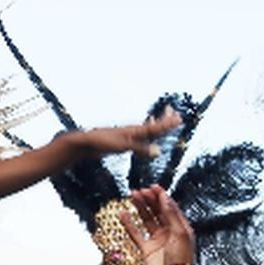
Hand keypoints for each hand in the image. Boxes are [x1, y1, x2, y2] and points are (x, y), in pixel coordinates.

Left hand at [68, 109, 182, 157]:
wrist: (84, 143)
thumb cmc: (101, 142)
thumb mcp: (122, 146)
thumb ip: (140, 149)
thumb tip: (158, 151)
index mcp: (134, 131)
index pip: (155, 127)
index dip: (167, 124)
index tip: (179, 118)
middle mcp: (131, 131)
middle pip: (152, 126)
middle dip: (164, 121)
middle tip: (175, 113)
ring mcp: (125, 136)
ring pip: (145, 130)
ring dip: (156, 125)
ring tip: (164, 119)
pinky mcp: (119, 141)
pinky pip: (137, 137)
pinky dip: (145, 134)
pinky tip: (144, 135)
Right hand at [122, 185, 195, 264]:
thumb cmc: (182, 260)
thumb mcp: (180, 233)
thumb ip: (172, 215)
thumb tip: (165, 199)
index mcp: (181, 227)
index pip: (171, 208)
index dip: (162, 197)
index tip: (154, 187)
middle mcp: (169, 232)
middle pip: (158, 211)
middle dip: (150, 200)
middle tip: (141, 190)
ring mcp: (157, 240)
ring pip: (147, 219)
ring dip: (140, 207)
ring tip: (133, 196)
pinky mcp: (146, 248)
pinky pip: (136, 233)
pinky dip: (129, 223)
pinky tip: (124, 214)